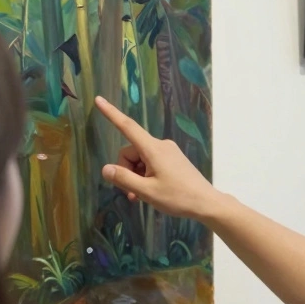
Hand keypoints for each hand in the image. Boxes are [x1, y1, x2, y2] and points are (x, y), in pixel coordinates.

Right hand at [94, 96, 223, 220]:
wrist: (206, 203)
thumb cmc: (177, 197)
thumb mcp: (147, 191)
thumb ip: (124, 179)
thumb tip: (106, 169)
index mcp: (153, 149)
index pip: (127, 127)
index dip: (111, 113)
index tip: (98, 100)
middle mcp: (160, 145)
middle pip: (131, 152)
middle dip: (126, 171)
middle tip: (132, 193)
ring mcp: (168, 152)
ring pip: (140, 160)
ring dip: (135, 176)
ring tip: (141, 197)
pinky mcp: (172, 159)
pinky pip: (150, 163)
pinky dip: (145, 176)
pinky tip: (149, 192)